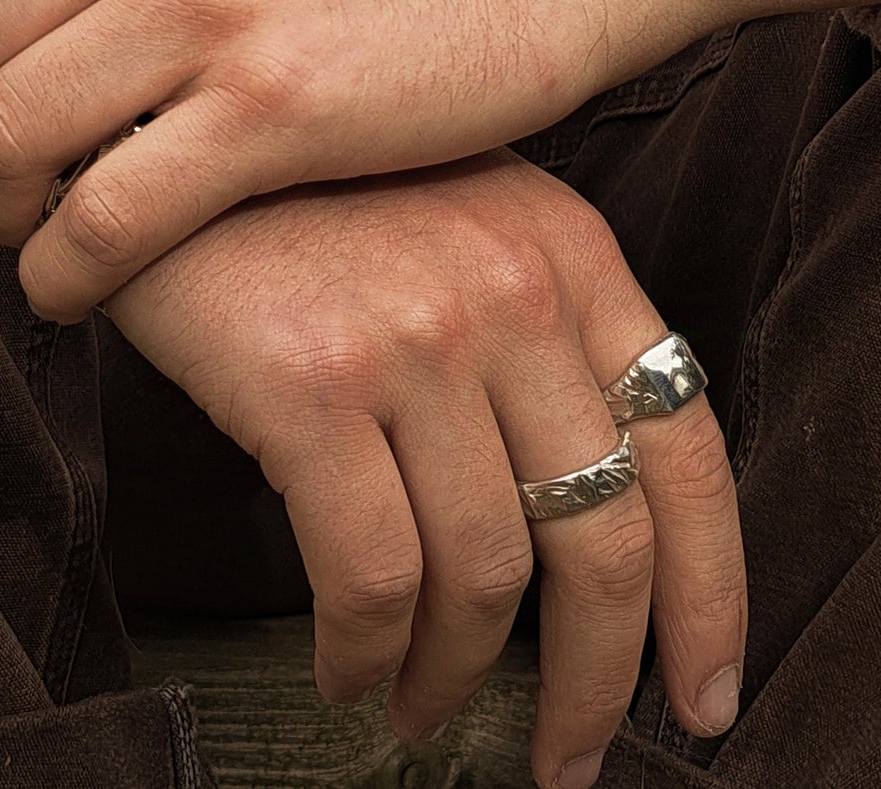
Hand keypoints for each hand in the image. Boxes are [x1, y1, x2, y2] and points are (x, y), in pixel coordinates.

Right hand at [103, 149, 745, 788]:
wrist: (170, 152)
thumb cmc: (311, 204)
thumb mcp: (458, 227)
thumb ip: (535, 339)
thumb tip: (574, 515)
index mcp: (568, 254)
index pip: (686, 448)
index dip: (709, 592)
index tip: (702, 689)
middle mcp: (511, 291)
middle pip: (603, 536)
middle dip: (596, 679)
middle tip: (568, 755)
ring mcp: (417, 336)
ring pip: (485, 575)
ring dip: (456, 678)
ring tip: (420, 707)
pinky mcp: (313, 382)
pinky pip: (372, 575)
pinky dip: (366, 651)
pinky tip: (347, 666)